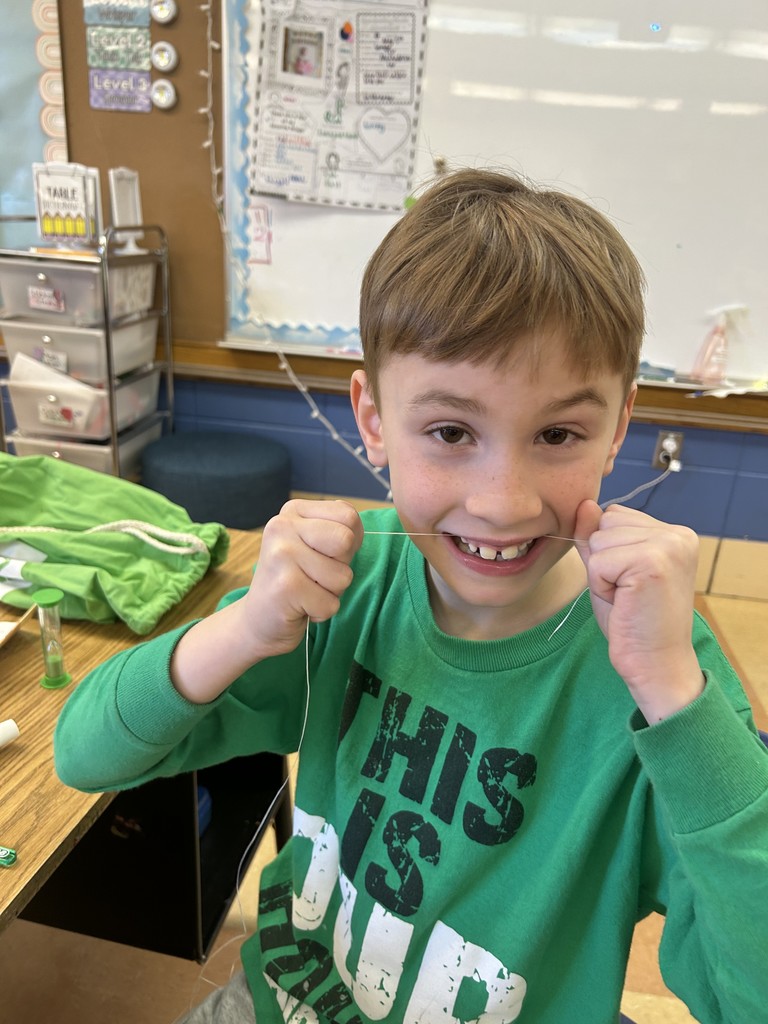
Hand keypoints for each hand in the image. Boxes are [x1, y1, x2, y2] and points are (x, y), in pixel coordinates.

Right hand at [241, 498, 363, 660]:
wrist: (260, 618)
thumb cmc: (297, 578)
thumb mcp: (315, 543)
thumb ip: (338, 529)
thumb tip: (355, 534)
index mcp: (293, 511)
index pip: (349, 516)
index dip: (349, 542)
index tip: (324, 555)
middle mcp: (282, 526)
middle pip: (346, 541)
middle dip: (341, 566)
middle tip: (316, 575)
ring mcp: (281, 555)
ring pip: (343, 576)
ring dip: (332, 592)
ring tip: (307, 591)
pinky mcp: (285, 587)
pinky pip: (331, 603)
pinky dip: (321, 612)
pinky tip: (300, 606)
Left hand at [574, 500, 704, 721]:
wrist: (654, 663)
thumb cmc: (632, 621)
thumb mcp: (609, 571)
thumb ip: (596, 537)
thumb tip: (584, 503)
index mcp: (674, 533)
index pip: (614, 515)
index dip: (608, 551)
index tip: (630, 582)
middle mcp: (678, 534)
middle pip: (606, 521)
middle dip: (604, 559)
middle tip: (627, 592)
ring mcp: (669, 546)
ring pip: (599, 539)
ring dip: (601, 573)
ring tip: (626, 596)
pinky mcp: (653, 562)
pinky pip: (598, 561)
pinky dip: (600, 585)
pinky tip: (623, 602)